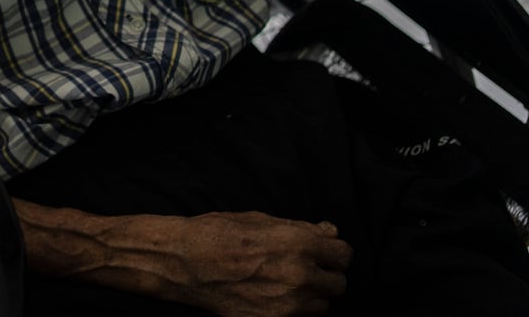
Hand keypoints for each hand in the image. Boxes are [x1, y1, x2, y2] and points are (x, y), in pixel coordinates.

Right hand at [106, 210, 352, 316]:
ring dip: (311, 296)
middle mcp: (300, 276)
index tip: (324, 253)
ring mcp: (287, 305)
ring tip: (287, 284)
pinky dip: (292, 311)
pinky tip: (274, 297)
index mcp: (300, 244)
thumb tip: (330, 232)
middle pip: (339, 285)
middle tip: (307, 269)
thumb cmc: (219, 233)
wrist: (184, 262)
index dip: (334, 253)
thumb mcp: (262, 220)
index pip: (344, 255)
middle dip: (326, 275)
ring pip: (322, 307)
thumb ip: (302, 229)